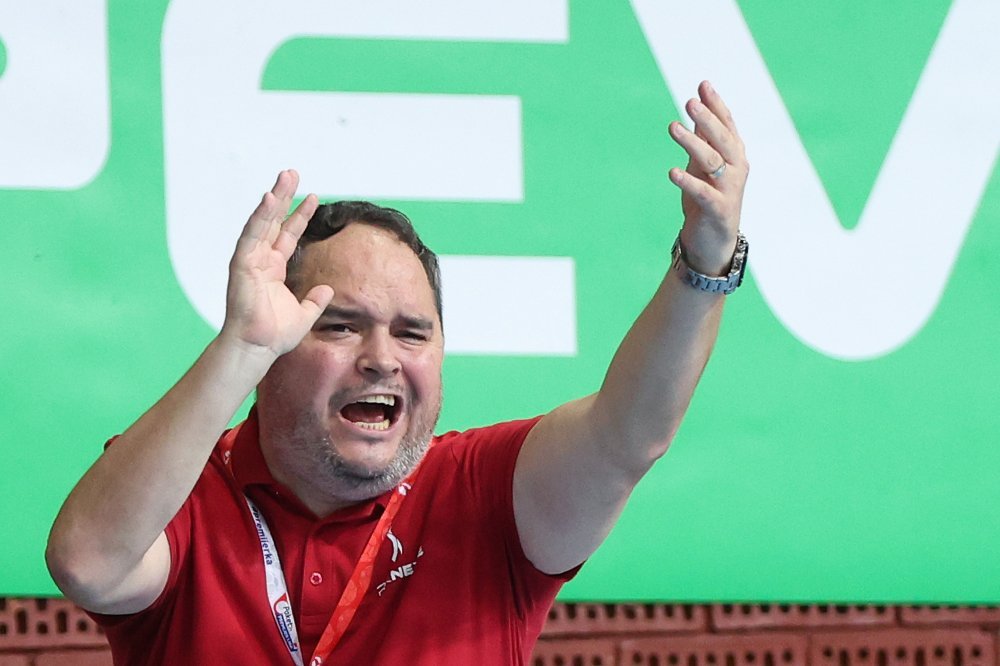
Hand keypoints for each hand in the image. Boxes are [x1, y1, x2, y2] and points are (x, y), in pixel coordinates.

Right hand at [220, 170, 333, 356]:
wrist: (257, 348)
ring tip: (285, 176)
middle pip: (274, 221)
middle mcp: (260, 260)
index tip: (314, 197)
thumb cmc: (274, 335)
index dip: (300, 216)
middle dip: (284, 197)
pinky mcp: (241, 264)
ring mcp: (249, 260)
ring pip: (263, 222)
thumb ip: (315, 301)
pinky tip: (269, 198)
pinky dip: (260, 217)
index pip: (288, 235)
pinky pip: (251, 235)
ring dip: (273, 198)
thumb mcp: (304, 315)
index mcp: (273, 269)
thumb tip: (327, 289)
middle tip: (292, 173)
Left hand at [668, 81, 748, 275]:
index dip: (716, 105)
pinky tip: (672, 172)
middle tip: (689, 102)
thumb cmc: (707, 199)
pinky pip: (703, 193)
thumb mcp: (703, 165)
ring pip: (712, 162)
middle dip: (707, 120)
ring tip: (673, 127)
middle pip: (722, 140)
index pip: (727, 125)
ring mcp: (729, 189)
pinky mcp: (718, 210)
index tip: (703, 84)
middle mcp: (737, 169)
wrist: (712, 242)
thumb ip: (703, 138)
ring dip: (692, 144)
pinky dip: (689, 182)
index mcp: (734, 155)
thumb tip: (697, 107)